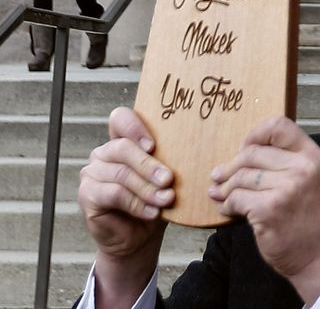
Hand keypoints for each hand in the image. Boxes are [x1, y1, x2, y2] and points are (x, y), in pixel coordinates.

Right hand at [78, 108, 173, 304]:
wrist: (138, 237)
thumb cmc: (155, 200)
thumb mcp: (166, 177)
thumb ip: (170, 160)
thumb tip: (196, 146)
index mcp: (122, 140)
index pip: (120, 118)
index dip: (134, 126)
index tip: (153, 144)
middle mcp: (104, 153)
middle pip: (123, 148)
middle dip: (150, 165)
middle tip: (169, 180)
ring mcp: (92, 173)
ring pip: (121, 174)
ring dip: (147, 188)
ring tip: (167, 200)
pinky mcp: (87, 195)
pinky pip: (114, 195)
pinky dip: (137, 204)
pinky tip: (153, 212)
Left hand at [209, 117, 319, 304]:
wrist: (317, 254)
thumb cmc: (308, 216)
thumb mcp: (308, 178)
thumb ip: (284, 161)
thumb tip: (242, 151)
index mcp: (312, 156)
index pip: (279, 125)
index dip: (255, 134)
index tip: (245, 149)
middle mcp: (302, 168)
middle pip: (252, 152)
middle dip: (231, 166)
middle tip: (220, 176)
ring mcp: (286, 188)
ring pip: (241, 176)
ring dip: (225, 187)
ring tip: (221, 194)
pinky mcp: (269, 210)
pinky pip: (236, 199)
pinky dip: (226, 205)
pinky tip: (229, 209)